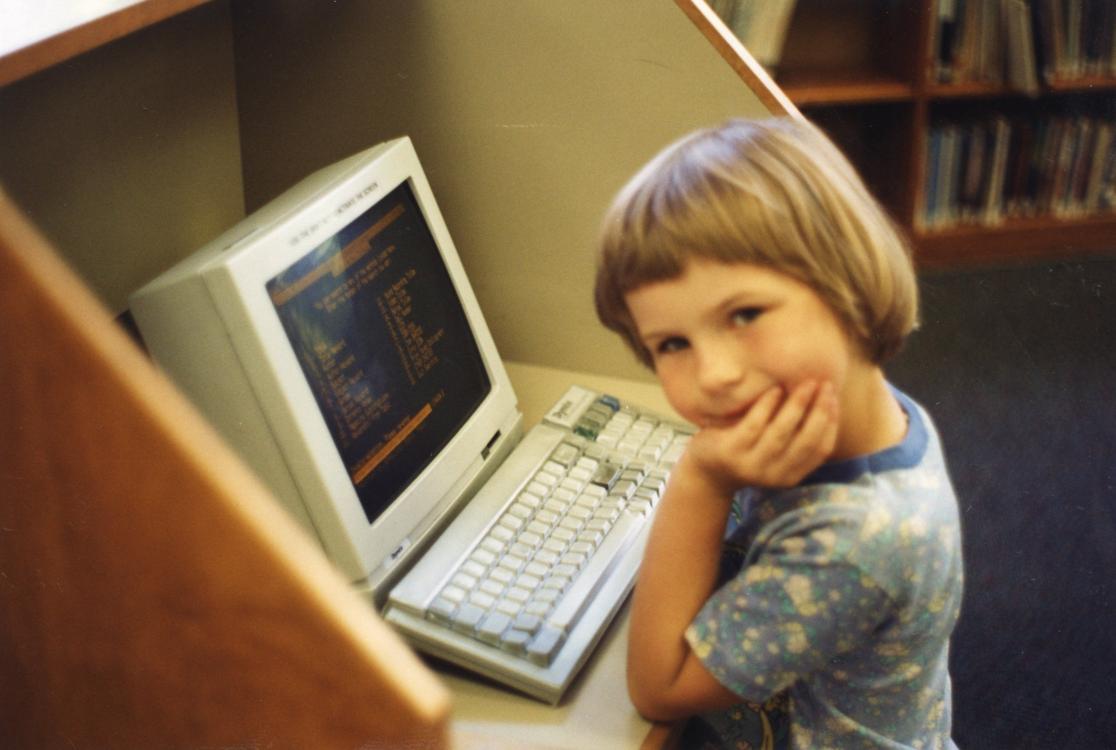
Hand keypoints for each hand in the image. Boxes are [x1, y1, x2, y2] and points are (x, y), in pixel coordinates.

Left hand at [683, 380, 838, 491]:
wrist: (707, 471)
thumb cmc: (749, 452)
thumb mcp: (777, 453)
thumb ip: (797, 437)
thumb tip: (827, 400)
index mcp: (791, 475)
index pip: (822, 449)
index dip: (832, 422)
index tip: (834, 397)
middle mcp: (775, 474)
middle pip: (806, 440)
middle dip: (820, 410)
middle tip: (825, 384)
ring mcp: (752, 465)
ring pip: (781, 432)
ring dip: (798, 404)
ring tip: (807, 383)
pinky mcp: (731, 451)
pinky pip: (754, 424)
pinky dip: (767, 405)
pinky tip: (775, 389)